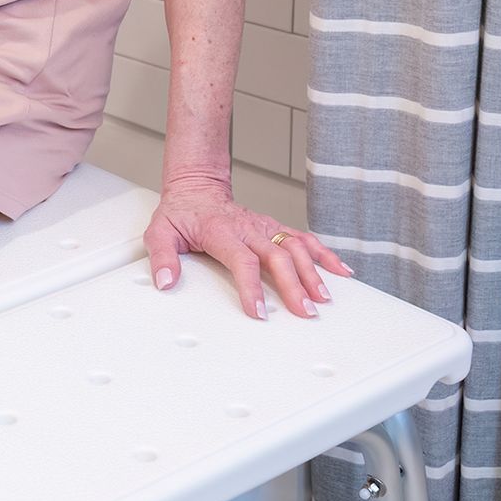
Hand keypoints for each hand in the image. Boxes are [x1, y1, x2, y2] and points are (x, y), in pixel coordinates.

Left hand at [143, 173, 353, 320]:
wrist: (197, 189)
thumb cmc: (180, 214)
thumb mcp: (160, 233)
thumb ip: (162, 257)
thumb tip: (166, 282)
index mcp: (222, 232)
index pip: (242, 260)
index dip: (252, 287)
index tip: (258, 311)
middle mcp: (249, 228)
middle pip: (277, 257)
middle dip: (293, 285)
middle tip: (304, 311)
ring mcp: (265, 227)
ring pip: (296, 248)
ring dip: (313, 272)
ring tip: (323, 297)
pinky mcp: (275, 228)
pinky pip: (304, 239)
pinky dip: (324, 254)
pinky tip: (340, 271)